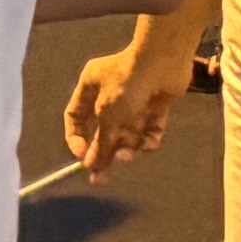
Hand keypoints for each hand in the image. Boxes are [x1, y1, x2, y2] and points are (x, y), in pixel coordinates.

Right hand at [64, 38, 187, 172]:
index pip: (76, 116)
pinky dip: (148, 138)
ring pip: (127, 132)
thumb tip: (91, 168)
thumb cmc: (127, 85)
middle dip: (104, 152)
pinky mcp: (155, 105)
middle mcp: (110, 92)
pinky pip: (148, 128)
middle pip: (103, 130)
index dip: (76, 138)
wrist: (164, 61)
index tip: (82, 157)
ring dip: (128, 146)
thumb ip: (100, 144)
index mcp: (91, 86)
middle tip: (101, 180)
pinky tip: (148, 142)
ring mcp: (135, 99)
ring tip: (129, 154)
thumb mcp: (107, 118)